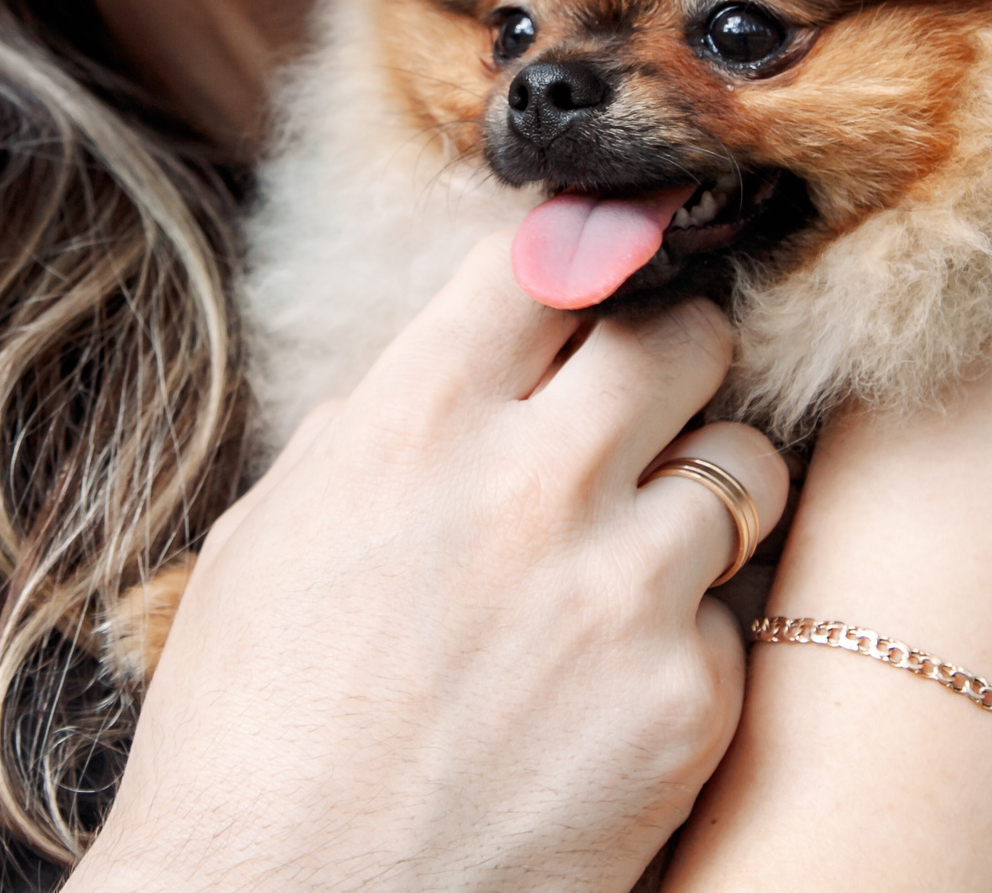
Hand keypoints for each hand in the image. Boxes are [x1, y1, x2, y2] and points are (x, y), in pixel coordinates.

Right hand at [73, 234, 789, 892]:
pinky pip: (732, 619)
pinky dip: (690, 638)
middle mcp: (528, 483)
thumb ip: (369, 433)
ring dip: (704, 492)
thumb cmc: (247, 734)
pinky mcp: (684, 702)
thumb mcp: (269, 539)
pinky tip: (618, 684)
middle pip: (680, 337)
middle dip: (673, 358)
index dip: (580, 258)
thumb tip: (435, 377)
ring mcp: (619, 592)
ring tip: (647, 547)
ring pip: (744, 468)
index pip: (542, 263)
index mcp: (411, 424)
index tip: (600, 274)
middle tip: (653, 401)